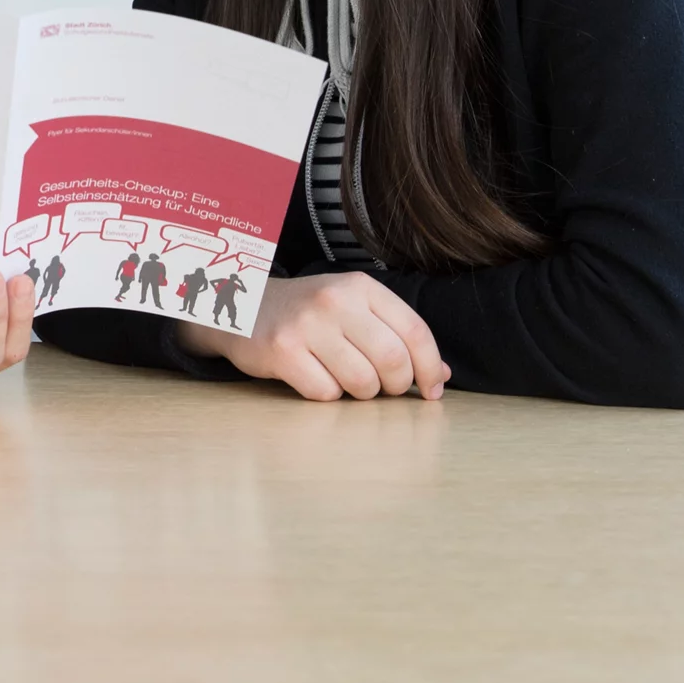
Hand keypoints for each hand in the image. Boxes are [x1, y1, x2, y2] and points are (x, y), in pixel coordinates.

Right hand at [180, 271, 447, 400]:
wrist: (242, 305)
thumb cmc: (308, 312)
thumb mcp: (353, 309)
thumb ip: (395, 335)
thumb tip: (441, 375)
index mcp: (360, 287)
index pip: (414, 331)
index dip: (430, 367)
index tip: (431, 389)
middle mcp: (335, 300)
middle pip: (392, 360)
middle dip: (396, 386)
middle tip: (385, 389)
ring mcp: (307, 325)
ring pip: (361, 382)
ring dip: (362, 394)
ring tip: (348, 383)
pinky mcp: (282, 351)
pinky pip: (325, 392)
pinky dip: (328, 395)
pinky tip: (316, 379)